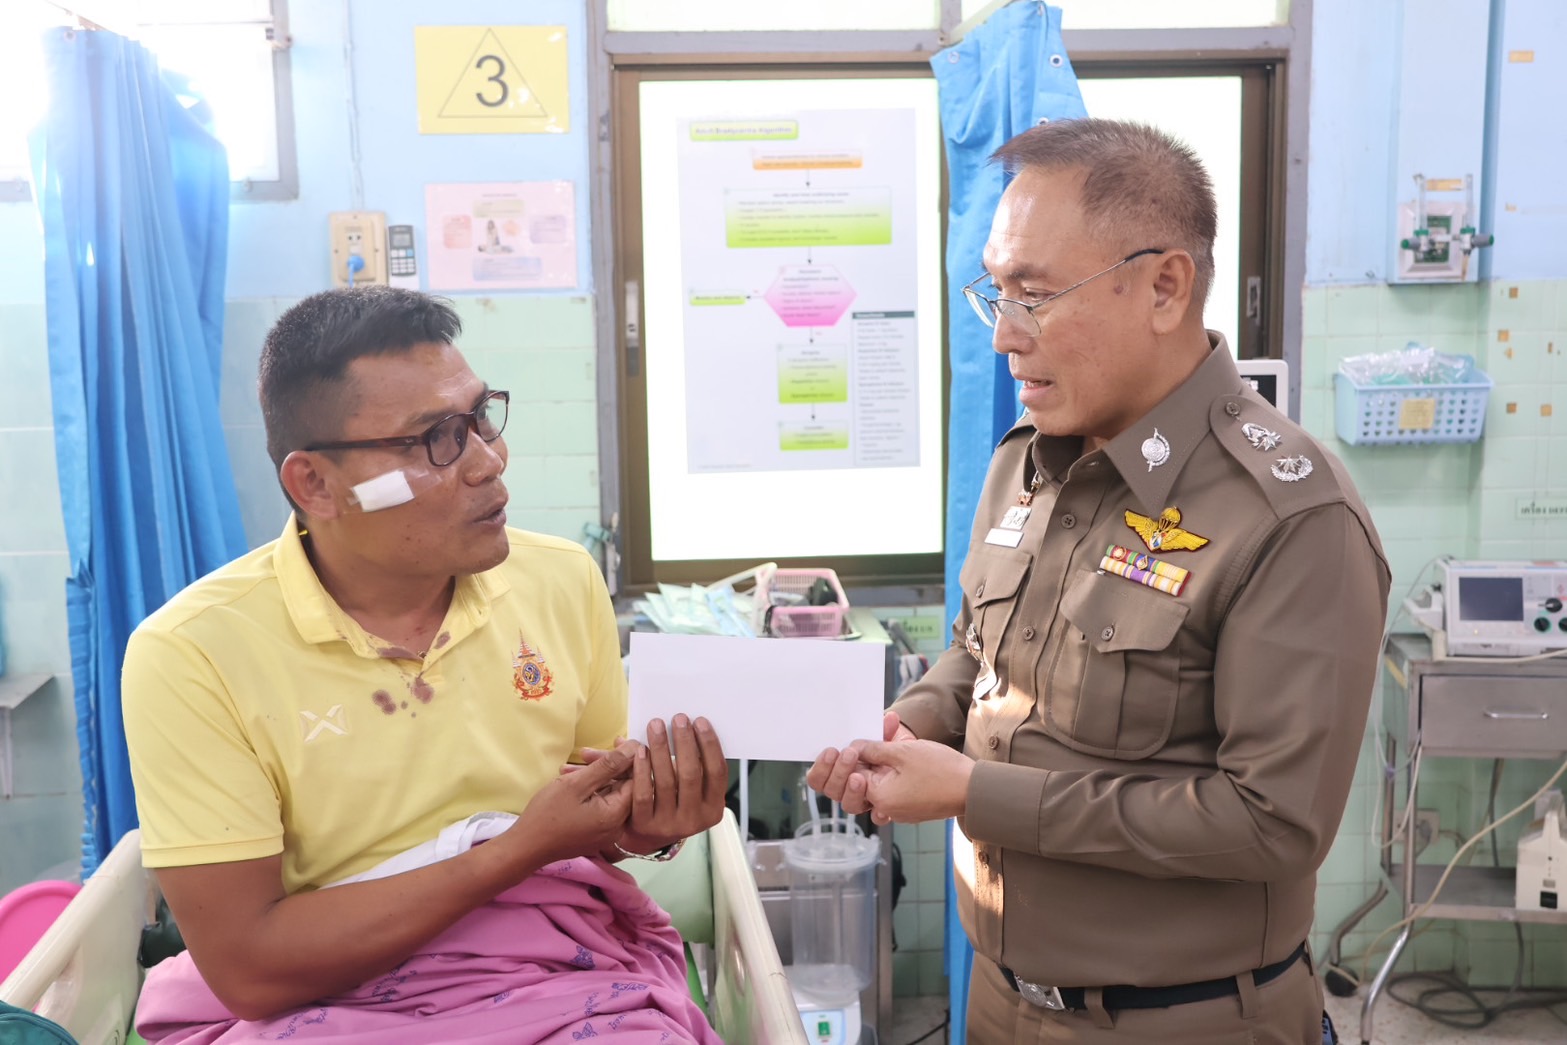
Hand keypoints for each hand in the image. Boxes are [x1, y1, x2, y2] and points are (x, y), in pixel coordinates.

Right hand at [515, 739, 637, 863]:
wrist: (525, 847)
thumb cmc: (548, 814)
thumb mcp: (576, 784)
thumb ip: (608, 765)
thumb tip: (635, 747)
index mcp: (616, 815)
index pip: (636, 780)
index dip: (628, 759)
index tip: (615, 742)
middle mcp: (617, 826)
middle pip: (621, 786)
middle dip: (605, 767)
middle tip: (584, 753)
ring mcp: (606, 832)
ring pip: (607, 795)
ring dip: (592, 778)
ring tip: (566, 769)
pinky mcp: (594, 833)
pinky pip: (599, 806)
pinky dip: (588, 792)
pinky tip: (569, 781)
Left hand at [586, 715, 727, 855]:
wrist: (646, 835)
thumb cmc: (672, 800)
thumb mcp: (687, 787)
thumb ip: (690, 761)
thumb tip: (684, 725)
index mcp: (713, 808)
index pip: (717, 773)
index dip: (710, 745)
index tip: (700, 721)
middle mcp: (695, 819)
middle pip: (691, 774)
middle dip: (685, 742)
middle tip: (678, 718)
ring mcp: (670, 824)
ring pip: (666, 782)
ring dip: (662, 749)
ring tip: (656, 726)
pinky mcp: (645, 825)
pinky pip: (644, 793)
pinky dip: (642, 769)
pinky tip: (641, 750)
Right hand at [806, 711, 915, 814]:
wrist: (915, 765)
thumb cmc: (893, 750)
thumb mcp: (889, 737)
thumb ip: (885, 729)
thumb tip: (890, 718)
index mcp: (841, 771)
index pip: (819, 776)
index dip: (820, 767)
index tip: (831, 751)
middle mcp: (848, 788)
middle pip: (831, 790)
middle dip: (837, 772)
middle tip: (849, 755)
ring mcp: (864, 800)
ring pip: (848, 805)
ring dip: (851, 791)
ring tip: (860, 777)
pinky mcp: (882, 811)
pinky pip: (876, 818)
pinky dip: (877, 814)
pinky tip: (882, 808)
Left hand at [856, 738, 974, 824]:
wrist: (974, 789)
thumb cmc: (942, 770)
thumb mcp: (903, 752)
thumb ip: (874, 750)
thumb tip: (855, 748)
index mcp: (880, 797)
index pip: (852, 777)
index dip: (852, 757)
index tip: (860, 742)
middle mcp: (886, 809)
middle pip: (856, 788)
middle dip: (856, 765)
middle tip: (862, 747)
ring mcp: (898, 810)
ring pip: (873, 789)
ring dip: (872, 770)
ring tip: (879, 750)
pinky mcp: (910, 807)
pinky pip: (889, 792)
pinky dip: (888, 776)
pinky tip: (895, 756)